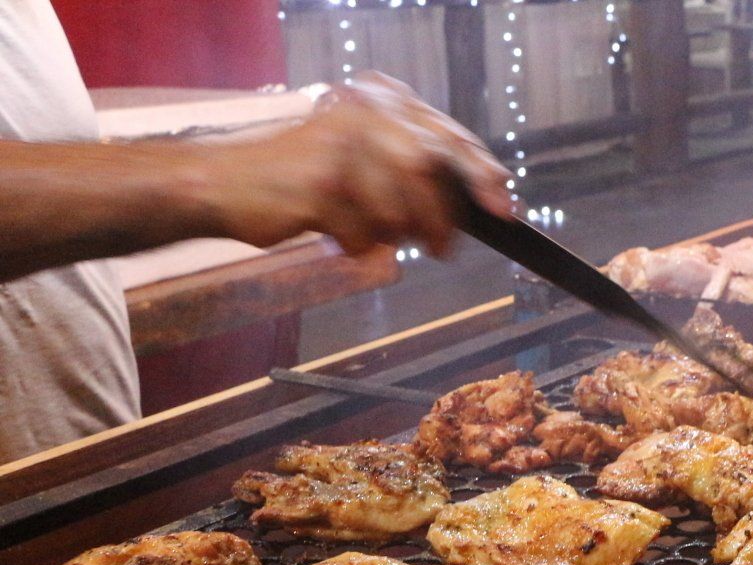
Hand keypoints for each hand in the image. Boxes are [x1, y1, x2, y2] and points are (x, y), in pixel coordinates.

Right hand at [202, 73, 513, 256]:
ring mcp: (339, 148)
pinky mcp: (321, 186)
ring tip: (364, 231)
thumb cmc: (299, 175)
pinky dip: (357, 246)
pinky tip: (333, 232)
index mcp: (376, 100)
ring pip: (400, 209)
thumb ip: (411, 159)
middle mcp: (360, 114)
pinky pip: (366, 234)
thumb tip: (482, 192)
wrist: (222, 182)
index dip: (480, 172)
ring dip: (390, 234)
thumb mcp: (358, 151)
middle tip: (443, 248)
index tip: (503, 206)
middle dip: (443, 216)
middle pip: (429, 168)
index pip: (445, 136)